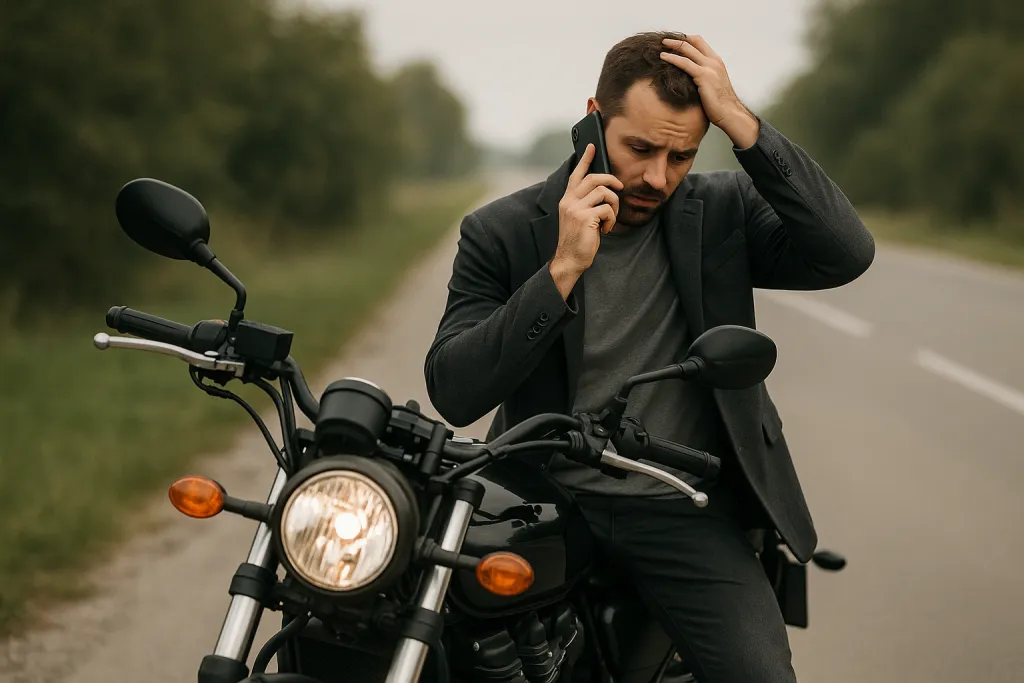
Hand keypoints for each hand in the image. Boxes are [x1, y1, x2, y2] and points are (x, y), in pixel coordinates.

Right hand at [549, 144, 622, 297]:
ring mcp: (576, 208)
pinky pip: (607, 209)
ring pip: (604, 192)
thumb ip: (586, 204)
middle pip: (594, 178)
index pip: (576, 174)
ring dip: (614, 205)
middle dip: (611, 181)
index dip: (585, 159)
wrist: (570, 259)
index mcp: (567, 199)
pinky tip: (606, 230)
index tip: (592, 146)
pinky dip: (612, 220)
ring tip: (610, 219)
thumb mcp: (579, 218)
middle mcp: (569, 201)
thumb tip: (605, 192)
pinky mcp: (585, 217)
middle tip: (619, 189)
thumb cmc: (577, 240)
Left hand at [659, 35, 759, 148]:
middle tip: (664, 39)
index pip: (700, 42)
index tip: (674, 40)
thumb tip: (689, 77)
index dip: (686, 39)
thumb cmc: (720, 104)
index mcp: (716, 61)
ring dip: (673, 45)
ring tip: (661, 45)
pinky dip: (672, 58)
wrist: (729, 113)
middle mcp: (713, 61)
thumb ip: (703, 76)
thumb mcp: (713, 84)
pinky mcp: (703, 76)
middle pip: (693, 42)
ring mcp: (709, 67)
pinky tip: (663, 57)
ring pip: (688, 49)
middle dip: (677, 39)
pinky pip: (684, 63)